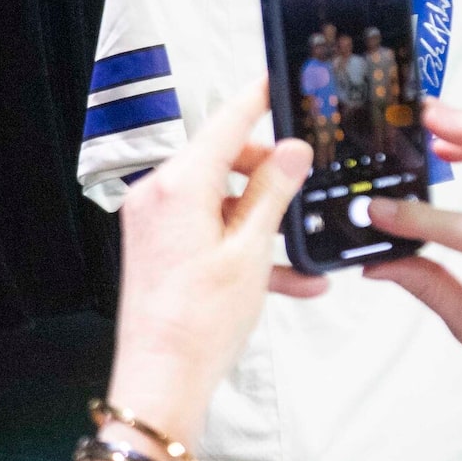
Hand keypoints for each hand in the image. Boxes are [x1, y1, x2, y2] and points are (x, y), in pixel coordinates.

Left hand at [105, 79, 319, 444]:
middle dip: (268, 173)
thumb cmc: (198, 324)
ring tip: (302, 249)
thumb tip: (292, 151)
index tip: (279, 79)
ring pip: (222, 201)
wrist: (161, 381)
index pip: (225, 123)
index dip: (258, 99)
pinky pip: (210, 232)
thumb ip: (273, 193)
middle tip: (305, 184)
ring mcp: (156, 224)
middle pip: (223, 161)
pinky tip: (294, 279)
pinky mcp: (160, 249)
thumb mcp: (251, 252)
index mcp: (178, 186)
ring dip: (264, 221)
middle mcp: (158, 197)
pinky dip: (246, 247)